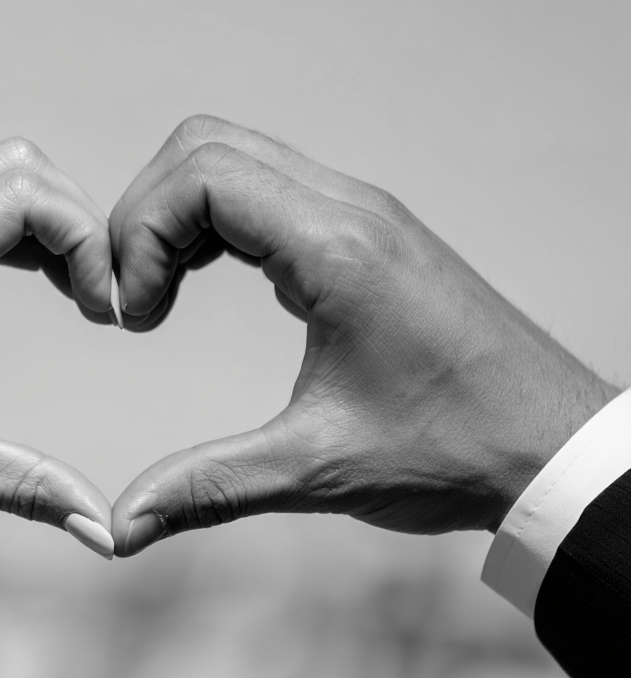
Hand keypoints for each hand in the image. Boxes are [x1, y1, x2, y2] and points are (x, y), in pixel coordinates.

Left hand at [0, 137, 114, 677]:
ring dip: (43, 219)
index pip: (20, 199)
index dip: (86, 239)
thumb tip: (107, 531)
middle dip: (75, 221)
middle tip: (98, 297)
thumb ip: (26, 485)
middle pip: (12, 168)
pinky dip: (7, 226)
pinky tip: (27, 279)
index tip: (106, 309)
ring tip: (72, 290)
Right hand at [109, 115, 619, 554]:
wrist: (556, 448)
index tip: (135, 315)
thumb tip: (121, 529)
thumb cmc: (456, 450)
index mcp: (337, 249)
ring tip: (163, 294)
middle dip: (146, 216)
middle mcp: (350, 209)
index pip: (200, 176)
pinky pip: (269, 189)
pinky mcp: (368, 233)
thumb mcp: (318, 470)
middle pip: (206, 148)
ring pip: (236, 159)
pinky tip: (208, 281)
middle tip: (138, 300)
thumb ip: (208, 488)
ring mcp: (363, 214)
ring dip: (180, 215)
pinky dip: (218, 221)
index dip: (140, 234)